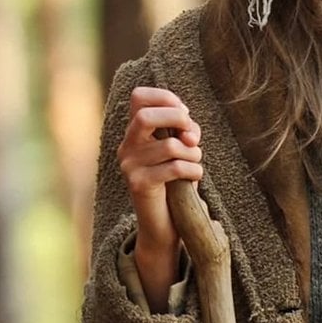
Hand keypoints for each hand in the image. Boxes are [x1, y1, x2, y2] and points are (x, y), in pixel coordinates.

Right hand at [115, 87, 202, 307]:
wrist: (162, 225)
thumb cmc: (174, 183)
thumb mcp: (179, 151)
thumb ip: (183, 132)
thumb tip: (189, 131)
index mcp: (134, 133)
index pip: (138, 97)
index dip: (165, 97)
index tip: (184, 113)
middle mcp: (126, 147)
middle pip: (144, 116)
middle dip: (177, 120)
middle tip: (192, 136)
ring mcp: (129, 166)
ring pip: (170, 146)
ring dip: (193, 154)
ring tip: (195, 164)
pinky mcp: (139, 185)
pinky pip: (175, 169)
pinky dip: (194, 171)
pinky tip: (195, 178)